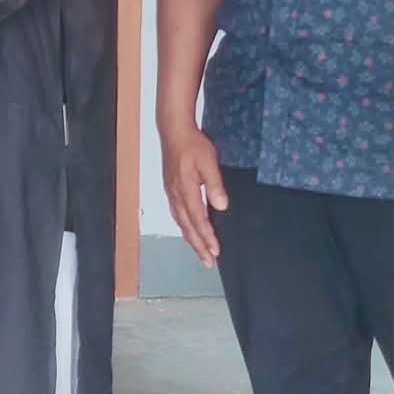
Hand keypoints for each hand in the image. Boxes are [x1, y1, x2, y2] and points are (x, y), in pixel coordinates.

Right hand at [160, 126, 228, 266]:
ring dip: (191, 239)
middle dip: (198, 246)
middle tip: (208, 262)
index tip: (216, 251)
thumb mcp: (208, 161)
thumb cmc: (193, 144)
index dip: (206, 237)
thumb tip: (221, 206)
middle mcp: (176, 195)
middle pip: (187, 226)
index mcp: (186, 189)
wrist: (173, 131)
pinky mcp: (171, 190)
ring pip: (181, 223)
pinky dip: (185, 228)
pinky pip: (177, 215)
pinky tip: (189, 231)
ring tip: (201, 253)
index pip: (197, 219)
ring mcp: (172, 193)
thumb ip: (214, 184)